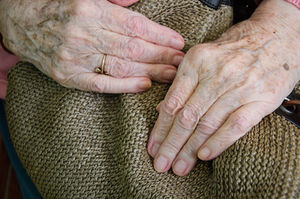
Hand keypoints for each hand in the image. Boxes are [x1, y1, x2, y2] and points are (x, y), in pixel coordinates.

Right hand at [0, 0, 183, 92]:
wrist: (20, 22)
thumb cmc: (57, 6)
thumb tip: (138, 1)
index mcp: (90, 9)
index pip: (135, 25)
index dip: (160, 35)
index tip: (178, 42)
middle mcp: (84, 33)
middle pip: (133, 48)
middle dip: (162, 56)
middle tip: (181, 62)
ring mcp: (76, 57)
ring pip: (122, 67)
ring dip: (151, 72)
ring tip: (171, 75)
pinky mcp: (68, 76)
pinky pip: (101, 84)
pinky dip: (125, 86)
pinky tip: (144, 85)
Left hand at [147, 0, 299, 175]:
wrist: (274, 38)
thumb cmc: (232, 52)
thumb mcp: (203, 59)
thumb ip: (183, 84)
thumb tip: (162, 110)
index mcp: (196, 62)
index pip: (173, 103)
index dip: (160, 129)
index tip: (152, 148)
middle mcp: (216, 74)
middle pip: (187, 117)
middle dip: (171, 144)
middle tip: (161, 164)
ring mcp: (239, 87)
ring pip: (208, 124)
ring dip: (190, 149)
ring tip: (179, 167)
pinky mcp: (260, 99)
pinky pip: (236, 125)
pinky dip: (218, 142)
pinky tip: (204, 156)